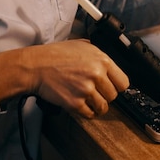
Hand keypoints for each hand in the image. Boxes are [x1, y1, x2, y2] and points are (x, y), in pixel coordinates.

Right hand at [0, 40, 128, 118]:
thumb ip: (99, 54)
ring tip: (88, 100)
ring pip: (103, 107)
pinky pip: (89, 114)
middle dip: (105, 95)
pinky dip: (86, 112)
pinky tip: (80, 105)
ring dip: (97, 106)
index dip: (117, 86)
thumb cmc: (56, 55)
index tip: (111, 87)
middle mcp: (97, 75)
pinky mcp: (75, 103)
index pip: (123, 82)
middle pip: (113, 96)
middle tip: (95, 92)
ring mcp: (86, 90)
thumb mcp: (83, 45)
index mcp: (102, 60)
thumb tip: (110, 64)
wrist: (36, 66)